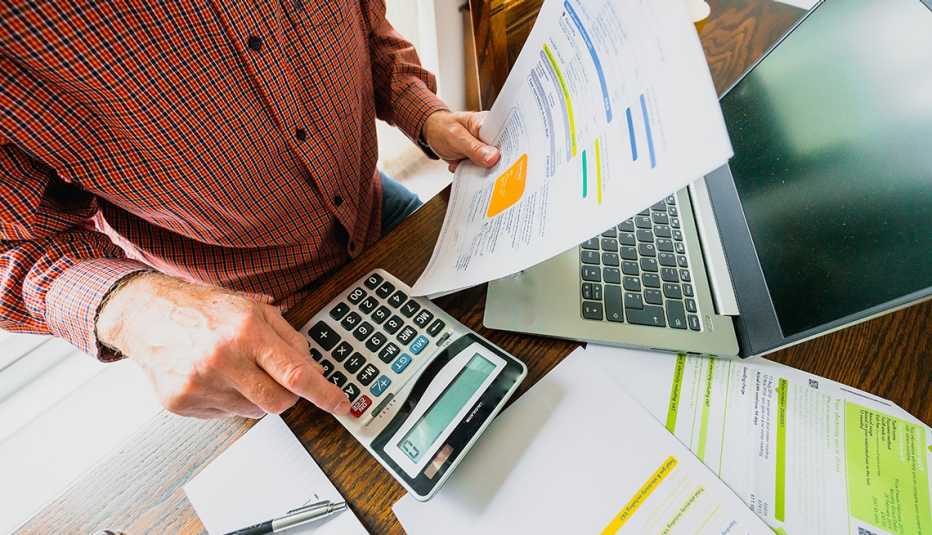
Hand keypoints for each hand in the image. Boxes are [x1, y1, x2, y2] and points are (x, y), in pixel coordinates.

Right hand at [96, 272, 349, 418]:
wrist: (147, 314)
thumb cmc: (202, 309)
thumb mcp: (254, 310)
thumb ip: (289, 339)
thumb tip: (314, 369)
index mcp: (245, 331)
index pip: (296, 373)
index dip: (324, 393)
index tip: (342, 405)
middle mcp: (222, 358)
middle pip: (278, 402)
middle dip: (287, 395)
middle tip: (276, 378)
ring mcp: (200, 384)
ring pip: (252, 411)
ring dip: (254, 395)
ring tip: (235, 369)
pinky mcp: (181, 402)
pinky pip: (225, 415)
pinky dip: (228, 400)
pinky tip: (214, 377)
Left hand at [422, 110, 500, 171]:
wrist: (432, 133)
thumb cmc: (443, 128)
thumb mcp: (456, 138)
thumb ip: (474, 148)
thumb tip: (494, 158)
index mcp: (488, 124)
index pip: (506, 136)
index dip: (510, 150)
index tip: (506, 163)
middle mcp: (490, 136)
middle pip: (502, 153)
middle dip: (497, 165)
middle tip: (485, 170)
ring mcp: (485, 148)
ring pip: (493, 164)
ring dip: (483, 171)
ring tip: (468, 166)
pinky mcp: (480, 159)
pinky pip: (483, 170)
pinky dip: (475, 173)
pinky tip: (464, 169)